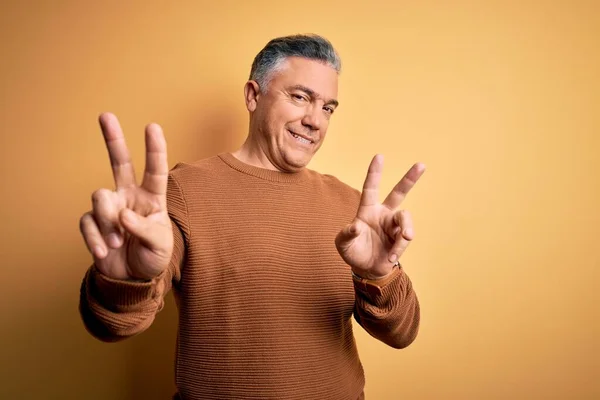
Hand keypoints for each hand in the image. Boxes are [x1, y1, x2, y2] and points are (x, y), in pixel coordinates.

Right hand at [79, 113, 172, 280]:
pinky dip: (95, 239)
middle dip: (113, 139)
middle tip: (105, 115)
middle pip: (120, 163)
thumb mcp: (159, 245)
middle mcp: (129, 196)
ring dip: (107, 222)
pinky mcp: (93, 223)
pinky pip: (88, 223)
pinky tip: (104, 252)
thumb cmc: (153, 256)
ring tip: (118, 243)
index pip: (155, 170)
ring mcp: (110, 208)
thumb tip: (123, 215)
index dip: (154, 149)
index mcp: (152, 198)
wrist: (133, 278)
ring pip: (100, 197)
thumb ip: (145, 229)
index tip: (152, 126)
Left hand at [335, 154, 424, 279]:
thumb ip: (346, 234)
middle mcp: (383, 214)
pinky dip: (398, 248)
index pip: (371, 188)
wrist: (367, 269)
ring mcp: (394, 225)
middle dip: (410, 179)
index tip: (379, 156)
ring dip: (405, 230)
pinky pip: (405, 238)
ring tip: (404, 240)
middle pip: (399, 193)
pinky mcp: (402, 238)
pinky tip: (390, 257)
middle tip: (421, 165)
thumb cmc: (352, 252)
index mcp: (367, 210)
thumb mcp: (342, 244)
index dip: (375, 173)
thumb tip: (356, 226)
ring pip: (405, 219)